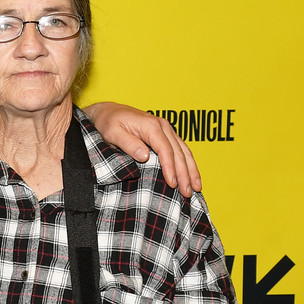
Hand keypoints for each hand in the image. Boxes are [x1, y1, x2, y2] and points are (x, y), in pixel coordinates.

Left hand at [83, 102, 200, 195]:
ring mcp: (165, 129)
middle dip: (185, 174)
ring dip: (191, 170)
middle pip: (179, 152)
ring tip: (196, 187)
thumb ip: (128, 143)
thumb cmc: (108, 122)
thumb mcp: (112, 132)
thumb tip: (145, 156)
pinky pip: (181, 149)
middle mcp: (162, 126)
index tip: (173, 184)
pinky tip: (191, 175)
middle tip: (187, 192)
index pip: (165, 150)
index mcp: (151, 126)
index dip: (170, 168)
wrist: (107, 111)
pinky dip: (188, 163)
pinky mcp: (165, 134)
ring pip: (184, 151)